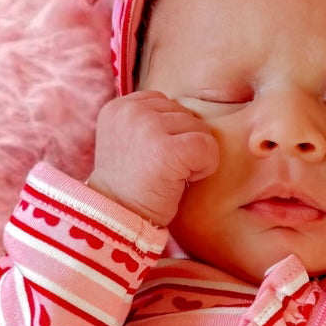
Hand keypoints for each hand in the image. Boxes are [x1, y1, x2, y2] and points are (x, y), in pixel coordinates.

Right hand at [85, 90, 219, 226]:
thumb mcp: (129, 144)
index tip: (154, 159)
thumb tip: (189, 114)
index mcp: (119, 107)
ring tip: (170, 177)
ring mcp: (148, 128)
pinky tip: (185, 181)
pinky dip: (206, 167)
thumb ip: (149, 123)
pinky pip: (207, 146)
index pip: (166, 103)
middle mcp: (131, 111)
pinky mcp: (166, 150)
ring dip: (194, 157)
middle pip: (184, 113)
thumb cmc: (130, 189)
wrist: (118, 222)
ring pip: (199, 128)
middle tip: (163, 172)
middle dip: (183, 143)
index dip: (171, 133)